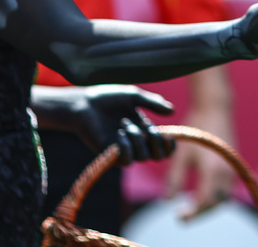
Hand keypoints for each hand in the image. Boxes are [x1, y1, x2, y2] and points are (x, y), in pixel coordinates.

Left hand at [31, 84, 176, 165]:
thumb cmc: (107, 98)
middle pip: (157, 156)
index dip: (170, 146)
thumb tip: (173, 111)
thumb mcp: (134, 96)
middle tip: (149, 128)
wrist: (84, 103)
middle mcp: (136, 142)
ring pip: (142, 157)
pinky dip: (126, 147)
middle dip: (157, 143)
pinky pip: (126, 161)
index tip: (169, 135)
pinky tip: (119, 133)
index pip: (163, 147)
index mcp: (144, 129)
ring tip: (124, 123)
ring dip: (138, 139)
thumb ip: (153, 103)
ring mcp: (123, 149)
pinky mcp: (109, 155)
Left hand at [163, 68, 235, 218]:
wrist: (215, 108)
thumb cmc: (195, 129)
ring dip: (209, 205)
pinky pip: (227, 189)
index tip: (179, 217)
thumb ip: (174, 178)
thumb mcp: (180, 154)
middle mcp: (226, 172)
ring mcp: (232, 168)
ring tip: (192, 206)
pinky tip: (202, 194)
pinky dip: (216, 196)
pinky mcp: (234, 165)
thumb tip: (167, 200)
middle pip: (216, 204)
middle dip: (200, 213)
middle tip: (184, 216)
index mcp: (212, 170)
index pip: (204, 202)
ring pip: (224, 198)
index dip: (192, 213)